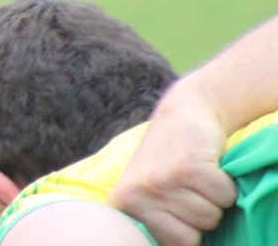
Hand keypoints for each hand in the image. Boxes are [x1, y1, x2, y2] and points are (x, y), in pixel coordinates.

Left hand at [109, 95, 236, 245]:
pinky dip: (224, 184)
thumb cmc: (167, 161)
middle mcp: (136, 196)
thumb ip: (155, 222)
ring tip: (193, 175)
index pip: (175, 244)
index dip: (187, 228)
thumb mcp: (147, 193)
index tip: (177, 205)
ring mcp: (160, 181)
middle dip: (200, 214)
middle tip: (185, 186)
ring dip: (212, 198)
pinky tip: (204, 164)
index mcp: (124, 206)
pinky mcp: (187, 167)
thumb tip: (175, 243)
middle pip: (194, 233)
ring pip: (211, 216)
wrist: (182, 115)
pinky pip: (225, 196)